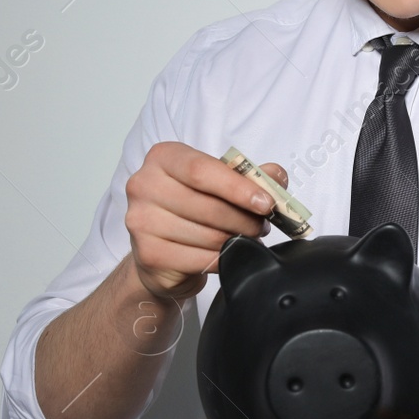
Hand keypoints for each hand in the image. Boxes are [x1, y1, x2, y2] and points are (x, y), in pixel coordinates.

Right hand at [124, 142, 287, 302]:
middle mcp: (144, 185)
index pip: (201, 170)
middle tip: (262, 226)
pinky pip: (199, 259)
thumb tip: (276, 176)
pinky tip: (227, 255)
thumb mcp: (217, 184)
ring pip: (207, 234)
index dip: (238, 187)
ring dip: (237, 240)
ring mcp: (141, 221)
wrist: (161, 253)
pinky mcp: (148, 254)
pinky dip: (222, 259)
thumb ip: (247, 176)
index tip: (266, 202)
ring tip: (245, 239)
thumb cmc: (190, 210)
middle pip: (207, 205)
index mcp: (162, 158)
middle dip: (244, 219)